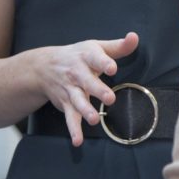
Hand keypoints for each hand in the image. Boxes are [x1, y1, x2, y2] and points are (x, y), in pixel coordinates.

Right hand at [36, 32, 139, 146]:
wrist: (43, 66)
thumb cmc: (78, 56)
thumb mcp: (96, 47)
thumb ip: (118, 46)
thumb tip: (135, 37)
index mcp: (86, 57)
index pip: (95, 58)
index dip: (104, 62)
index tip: (112, 67)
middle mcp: (77, 73)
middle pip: (87, 81)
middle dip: (97, 90)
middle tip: (109, 98)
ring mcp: (71, 90)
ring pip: (77, 101)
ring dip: (85, 110)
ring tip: (93, 120)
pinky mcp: (66, 104)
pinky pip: (70, 118)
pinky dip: (73, 129)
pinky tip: (77, 140)